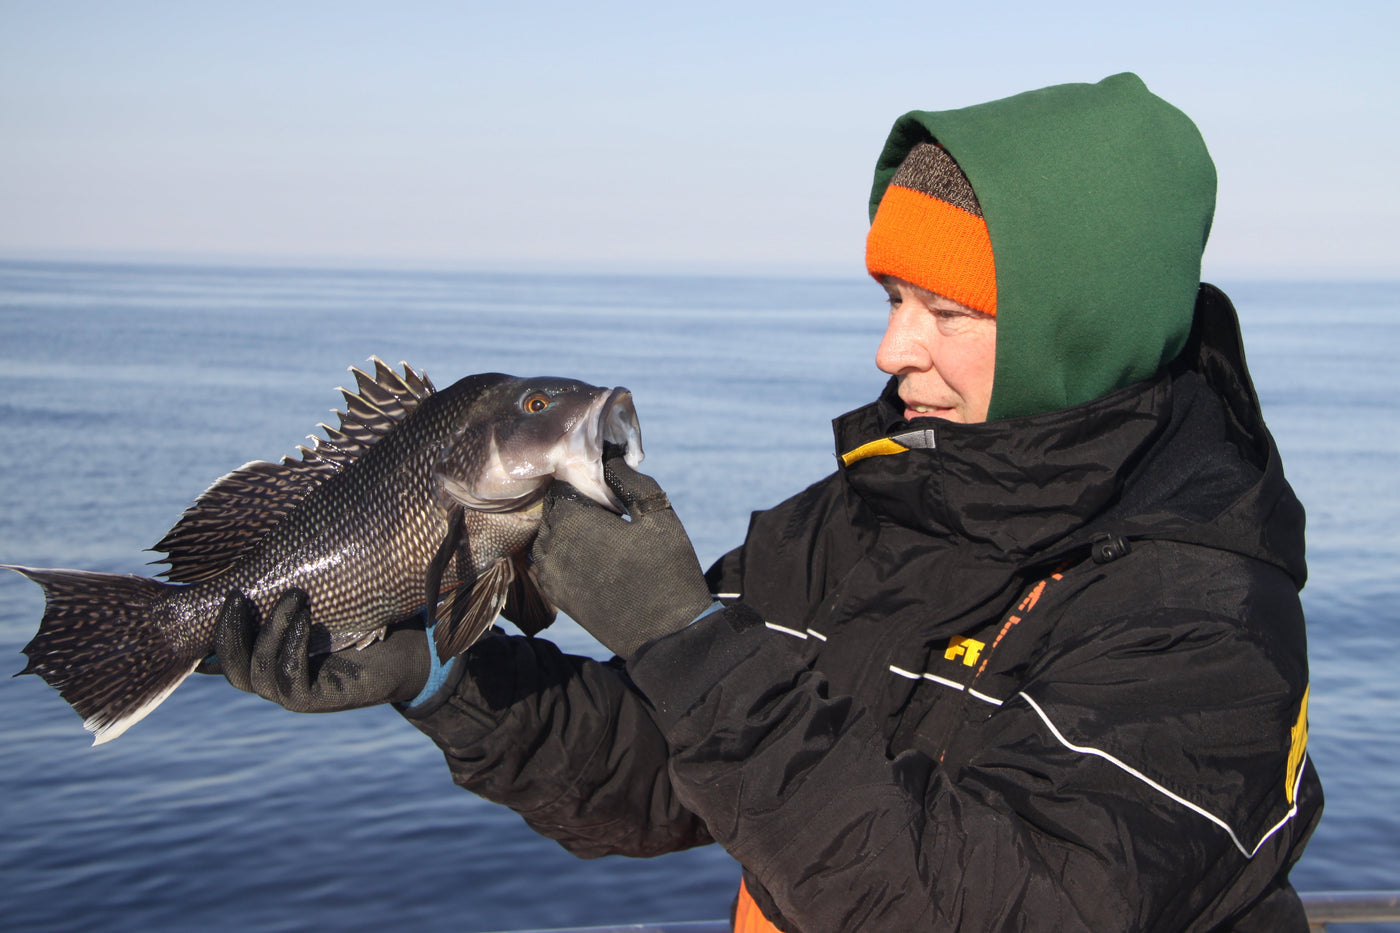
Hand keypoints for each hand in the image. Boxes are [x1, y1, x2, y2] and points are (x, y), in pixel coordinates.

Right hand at [199, 588, 431, 711]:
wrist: (409, 647)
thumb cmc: (365, 615)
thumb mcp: (323, 596)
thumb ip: (293, 582)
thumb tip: (271, 542)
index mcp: (266, 652)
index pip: (222, 648)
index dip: (214, 626)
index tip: (223, 590)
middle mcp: (271, 677)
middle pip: (230, 665)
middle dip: (228, 631)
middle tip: (238, 595)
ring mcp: (290, 693)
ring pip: (256, 673)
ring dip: (268, 631)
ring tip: (293, 597)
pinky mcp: (314, 701)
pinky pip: (288, 679)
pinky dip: (291, 648)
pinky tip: (305, 622)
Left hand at [530, 452, 713, 659]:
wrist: (665, 634)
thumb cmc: (666, 570)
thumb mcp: (657, 513)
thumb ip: (628, 480)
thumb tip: (608, 458)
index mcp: (572, 521)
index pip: (563, 485)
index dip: (585, 483)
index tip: (609, 492)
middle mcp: (552, 545)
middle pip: (554, 510)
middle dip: (577, 507)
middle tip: (610, 514)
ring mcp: (551, 574)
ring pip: (550, 536)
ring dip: (570, 531)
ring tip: (605, 537)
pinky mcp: (557, 595)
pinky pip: (550, 562)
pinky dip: (566, 554)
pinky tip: (596, 558)